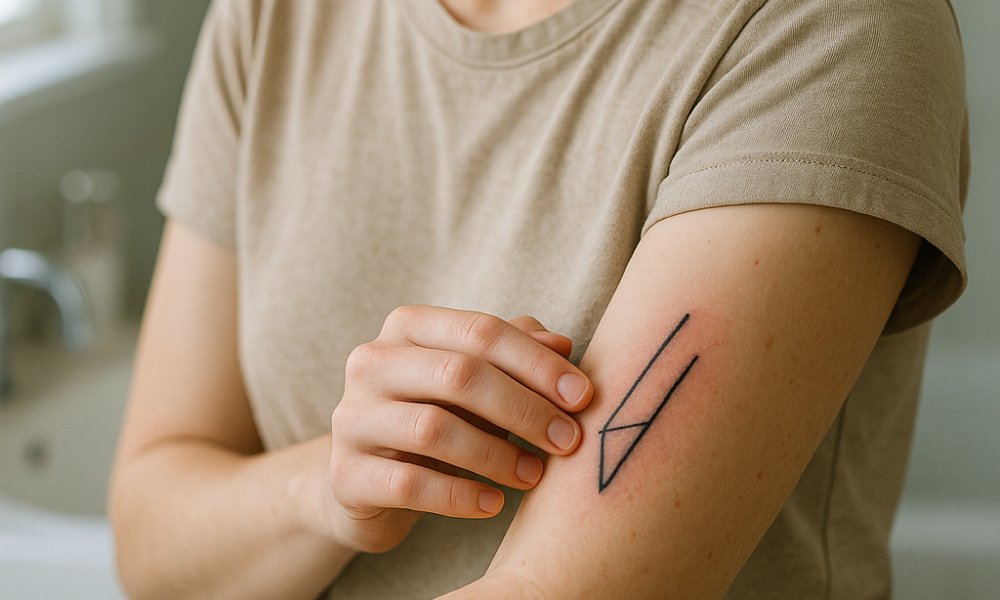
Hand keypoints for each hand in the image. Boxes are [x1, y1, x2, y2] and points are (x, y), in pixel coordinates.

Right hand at [324, 306, 592, 552]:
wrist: (368, 483)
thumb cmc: (436, 417)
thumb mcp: (475, 382)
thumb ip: (514, 355)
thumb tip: (562, 342)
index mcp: (407, 327)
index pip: (480, 331)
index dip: (537, 362)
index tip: (584, 396)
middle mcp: (372, 363)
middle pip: (458, 374)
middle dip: (524, 407)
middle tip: (569, 441)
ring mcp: (352, 418)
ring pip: (433, 429)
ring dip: (496, 454)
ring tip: (535, 475)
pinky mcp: (346, 475)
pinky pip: (409, 484)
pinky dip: (460, 495)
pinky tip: (494, 504)